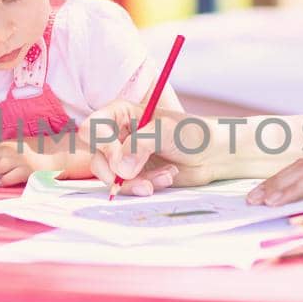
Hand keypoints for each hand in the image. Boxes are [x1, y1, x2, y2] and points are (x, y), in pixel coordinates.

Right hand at [89, 108, 216, 194]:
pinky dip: (145, 186)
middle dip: (117, 174)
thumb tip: (121, 168)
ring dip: (135, 182)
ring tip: (164, 176)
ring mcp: (123, 157)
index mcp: (120, 114)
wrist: (211, 154)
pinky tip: (166, 177)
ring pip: (110, 177)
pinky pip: (126, 187)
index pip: (92, 128)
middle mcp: (117, 135)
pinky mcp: (132, 176)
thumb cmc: (191, 133)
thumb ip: (141, 145)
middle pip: (97, 158)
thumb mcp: (166, 131)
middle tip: (140, 180)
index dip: (102, 145)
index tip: (120, 160)